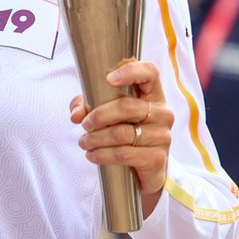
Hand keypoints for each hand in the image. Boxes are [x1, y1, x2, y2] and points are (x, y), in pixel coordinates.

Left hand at [70, 58, 173, 201]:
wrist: (146, 167)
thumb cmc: (127, 130)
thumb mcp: (108, 113)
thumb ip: (88, 106)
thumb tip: (76, 114)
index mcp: (153, 94)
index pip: (150, 73)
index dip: (131, 71)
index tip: (108, 79)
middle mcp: (162, 113)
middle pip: (127, 107)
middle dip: (99, 115)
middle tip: (84, 124)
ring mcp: (163, 136)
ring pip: (122, 133)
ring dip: (96, 138)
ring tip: (83, 142)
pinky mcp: (157, 159)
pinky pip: (124, 154)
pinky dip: (103, 155)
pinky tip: (92, 155)